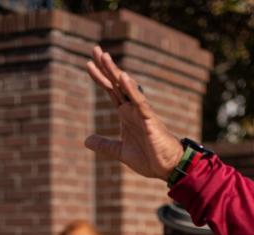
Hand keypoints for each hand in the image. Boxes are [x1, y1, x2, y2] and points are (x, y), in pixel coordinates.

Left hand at [85, 46, 183, 178]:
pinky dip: (132, 90)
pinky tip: (124, 77)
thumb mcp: (120, 152)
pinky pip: (140, 102)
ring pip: (127, 87)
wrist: (167, 167)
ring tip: (104, 56)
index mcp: (126, 113)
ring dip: (115, 72)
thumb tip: (86, 140)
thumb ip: (104, 145)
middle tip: (95, 49)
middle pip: (116, 83)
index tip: (88, 63)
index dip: (100, 77)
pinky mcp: (150, 119)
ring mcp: (141, 112)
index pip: (110, 90)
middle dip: (106, 66)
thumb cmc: (149, 158)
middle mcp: (133, 108)